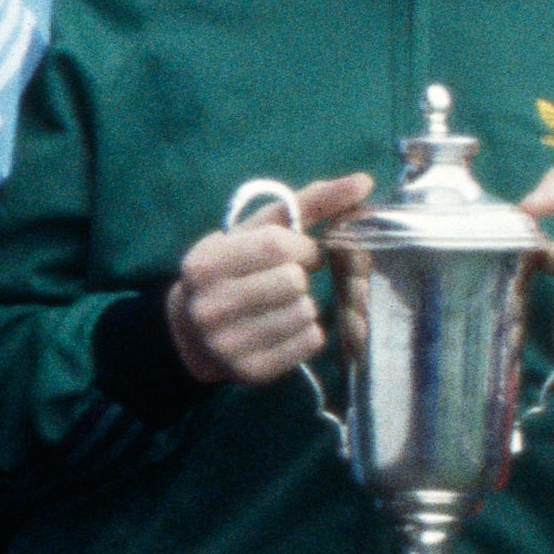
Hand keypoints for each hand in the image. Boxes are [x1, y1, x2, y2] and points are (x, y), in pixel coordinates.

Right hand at [169, 174, 362, 386]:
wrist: (189, 333)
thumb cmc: (233, 269)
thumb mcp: (255, 231)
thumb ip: (309, 203)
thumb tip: (363, 181)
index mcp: (204, 265)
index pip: (275, 245)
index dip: (301, 246)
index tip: (298, 251)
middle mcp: (209, 307)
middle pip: (292, 281)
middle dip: (302, 275)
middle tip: (288, 279)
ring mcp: (227, 344)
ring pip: (305, 312)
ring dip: (306, 303)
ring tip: (284, 303)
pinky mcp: (251, 372)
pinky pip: (309, 342)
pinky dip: (309, 331)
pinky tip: (287, 326)